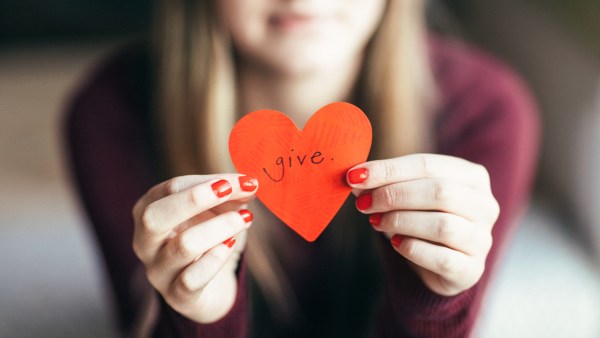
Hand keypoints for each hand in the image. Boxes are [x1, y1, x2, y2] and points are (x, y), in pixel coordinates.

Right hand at [132, 174, 257, 322]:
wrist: (211, 290)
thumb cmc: (210, 241)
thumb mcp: (218, 213)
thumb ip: (231, 197)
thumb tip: (249, 185)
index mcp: (148, 211)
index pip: (172, 188)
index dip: (208, 181)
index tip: (244, 179)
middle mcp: (145, 242)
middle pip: (156, 216)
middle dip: (196, 199)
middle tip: (231, 190)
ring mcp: (158, 272)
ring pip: (182, 246)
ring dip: (219, 227)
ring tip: (246, 218)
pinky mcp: (177, 297)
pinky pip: (191, 279)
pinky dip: (214, 259)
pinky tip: (231, 245)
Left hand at [347, 154, 498, 295]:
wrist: (437, 264)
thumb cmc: (421, 218)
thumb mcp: (404, 195)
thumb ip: (383, 184)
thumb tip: (355, 177)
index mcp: (471, 176)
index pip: (428, 165)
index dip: (388, 170)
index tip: (355, 176)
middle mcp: (485, 205)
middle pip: (440, 192)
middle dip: (394, 195)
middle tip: (364, 203)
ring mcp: (482, 239)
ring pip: (443, 225)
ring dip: (401, 222)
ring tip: (376, 223)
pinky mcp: (472, 270)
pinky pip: (443, 258)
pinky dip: (413, 249)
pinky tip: (396, 243)